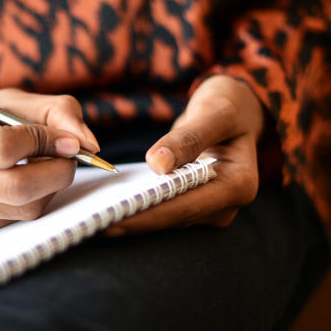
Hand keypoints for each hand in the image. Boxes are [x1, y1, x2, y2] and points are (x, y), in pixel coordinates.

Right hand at [0, 89, 99, 240]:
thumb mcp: (0, 100)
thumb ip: (51, 110)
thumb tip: (88, 142)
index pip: (4, 147)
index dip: (46, 141)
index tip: (67, 139)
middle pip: (16, 187)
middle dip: (58, 171)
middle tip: (70, 157)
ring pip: (22, 208)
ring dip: (50, 187)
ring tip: (47, 166)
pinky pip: (15, 220)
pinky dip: (33, 200)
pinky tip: (24, 183)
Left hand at [105, 75, 265, 235]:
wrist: (234, 114)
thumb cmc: (227, 107)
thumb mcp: (213, 112)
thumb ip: (189, 137)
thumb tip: (158, 165)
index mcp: (239, 185)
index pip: (186, 206)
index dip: (147, 214)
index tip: (112, 216)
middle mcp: (227, 205)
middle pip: (173, 218)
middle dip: (133, 220)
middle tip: (91, 223)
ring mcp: (211, 208)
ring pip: (165, 217)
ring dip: (131, 217)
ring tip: (91, 218)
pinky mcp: (194, 205)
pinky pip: (162, 209)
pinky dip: (137, 207)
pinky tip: (105, 206)